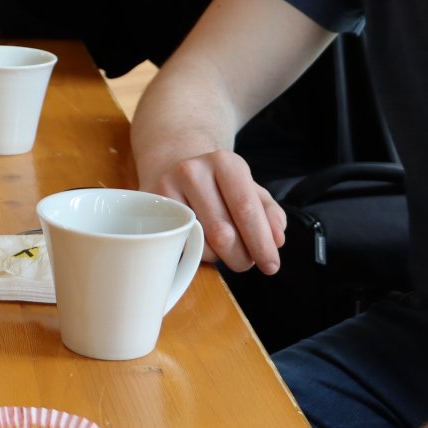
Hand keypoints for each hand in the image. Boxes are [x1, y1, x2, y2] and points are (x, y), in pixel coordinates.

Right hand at [144, 150, 286, 274]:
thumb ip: (269, 213)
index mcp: (225, 163)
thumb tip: (277, 240)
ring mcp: (167, 188)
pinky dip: (197, 253)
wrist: (173, 163)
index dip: (261, 242)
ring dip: (220, 258)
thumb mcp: (248, 189)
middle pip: (223, 232)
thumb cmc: (218, 184)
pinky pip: (180, 245)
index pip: (245, 208)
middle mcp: (193, 171)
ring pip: (201, 243)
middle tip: (247, 262)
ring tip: (224, 249)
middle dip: (242, 257)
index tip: (271, 265)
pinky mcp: (150, 206)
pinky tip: (203, 244)